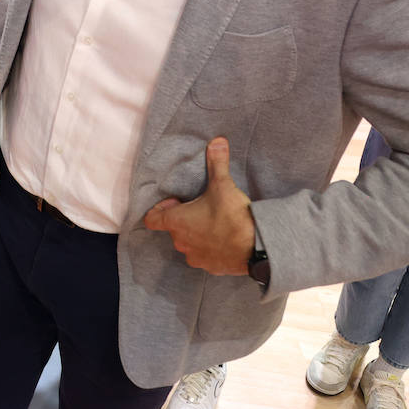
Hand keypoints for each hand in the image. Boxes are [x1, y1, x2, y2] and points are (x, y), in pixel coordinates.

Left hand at [142, 137, 255, 275]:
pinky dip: (209, 249)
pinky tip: (224, 239)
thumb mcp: (223, 185)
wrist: (257, 247)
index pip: (152, 219)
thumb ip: (217, 163)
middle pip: (172, 229)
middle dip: (182, 219)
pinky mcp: (211, 268)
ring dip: (196, 235)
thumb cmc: (233, 216)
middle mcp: (181, 242)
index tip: (176, 201)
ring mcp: (195, 258)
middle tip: (200, 208)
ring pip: (188, 244)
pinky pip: (204, 257)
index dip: (160, 209)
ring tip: (214, 223)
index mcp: (176, 222)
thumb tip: (218, 141)